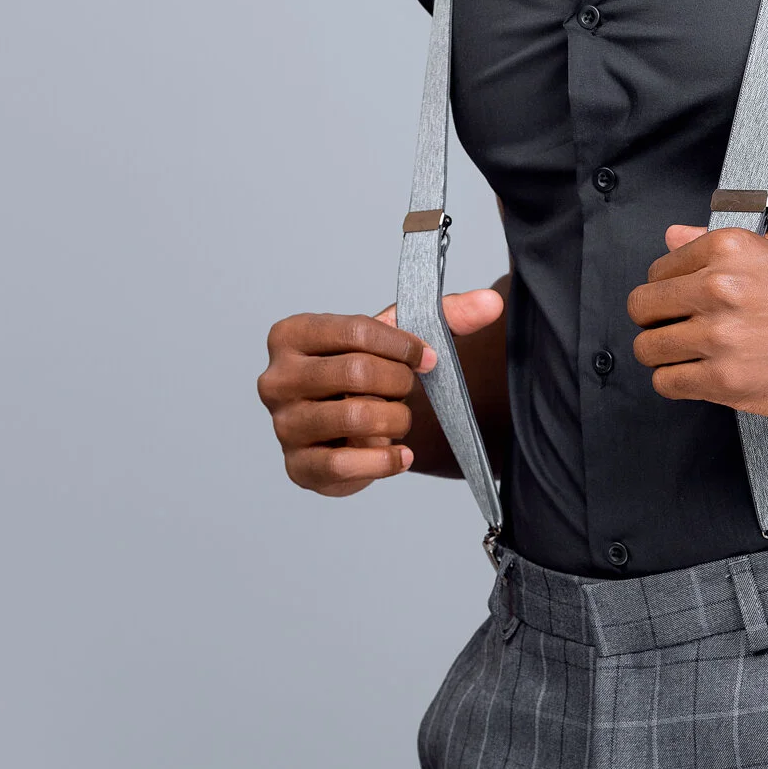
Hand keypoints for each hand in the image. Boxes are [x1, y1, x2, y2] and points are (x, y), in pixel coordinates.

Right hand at [258, 288, 504, 495]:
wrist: (345, 426)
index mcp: (292, 335)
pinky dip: (384, 460)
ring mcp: (283, 425)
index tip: (428, 357)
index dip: (404, 345)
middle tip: (408, 390)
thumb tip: (491, 302)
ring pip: (355, 417)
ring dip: (395, 419)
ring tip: (399, 418)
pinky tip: (400, 455)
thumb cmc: (363, 372)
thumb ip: (445, 315)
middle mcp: (276, 379)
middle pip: (356, 373)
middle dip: (398, 383)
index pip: (356, 331)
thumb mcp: (396, 337)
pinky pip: (345, 464)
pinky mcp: (297, 467)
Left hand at [627, 225, 767, 420]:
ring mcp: (720, 337)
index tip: (676, 300)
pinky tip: (696, 378)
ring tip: (686, 357)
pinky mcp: (726, 382)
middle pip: (644, 307)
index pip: (659, 268)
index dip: (666, 287)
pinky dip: (675, 383)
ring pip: (649, 348)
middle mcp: (718, 288)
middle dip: (655, 319)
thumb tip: (674, 237)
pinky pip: (668, 383)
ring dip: (662, 354)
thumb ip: (719, 242)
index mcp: (729, 249)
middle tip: (674, 328)